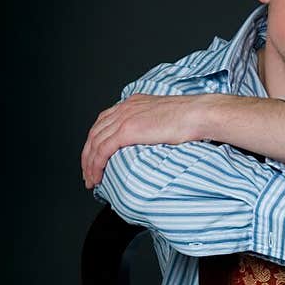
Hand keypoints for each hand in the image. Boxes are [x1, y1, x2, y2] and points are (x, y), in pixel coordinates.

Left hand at [80, 93, 201, 188]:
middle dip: (88, 155)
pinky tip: (97, 176)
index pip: (104, 122)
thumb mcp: (165, 119)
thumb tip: (153, 141)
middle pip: (95, 133)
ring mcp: (124, 118)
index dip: (96, 141)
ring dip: (89, 164)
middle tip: (88, 173)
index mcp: (132, 104)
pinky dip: (96, 165)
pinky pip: (102, 150)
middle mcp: (124, 108)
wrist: (197, 114)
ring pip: (95, 143)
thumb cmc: (190, 119)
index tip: (95, 157)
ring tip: (91, 180)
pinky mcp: (127, 130)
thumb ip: (153, 127)